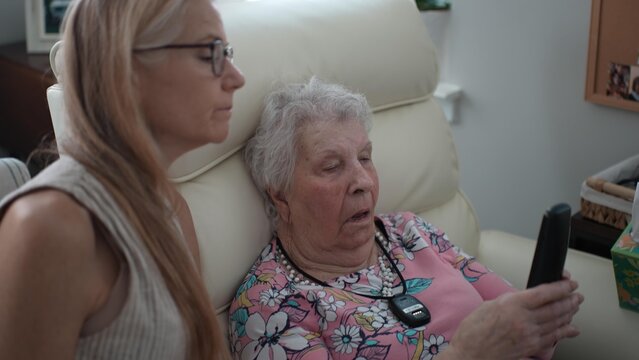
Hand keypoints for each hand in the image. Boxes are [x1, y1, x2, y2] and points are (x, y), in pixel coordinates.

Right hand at [445, 275, 582, 359]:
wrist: (470, 354)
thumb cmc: (474, 330)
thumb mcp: (490, 305)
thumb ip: (512, 300)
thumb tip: (527, 298)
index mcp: (512, 305)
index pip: (545, 293)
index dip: (562, 287)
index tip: (570, 283)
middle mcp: (523, 320)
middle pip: (555, 308)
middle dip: (570, 300)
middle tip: (577, 295)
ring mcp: (529, 335)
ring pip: (557, 322)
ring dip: (569, 313)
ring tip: (575, 307)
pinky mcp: (530, 348)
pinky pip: (553, 338)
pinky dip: (565, 332)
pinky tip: (572, 329)